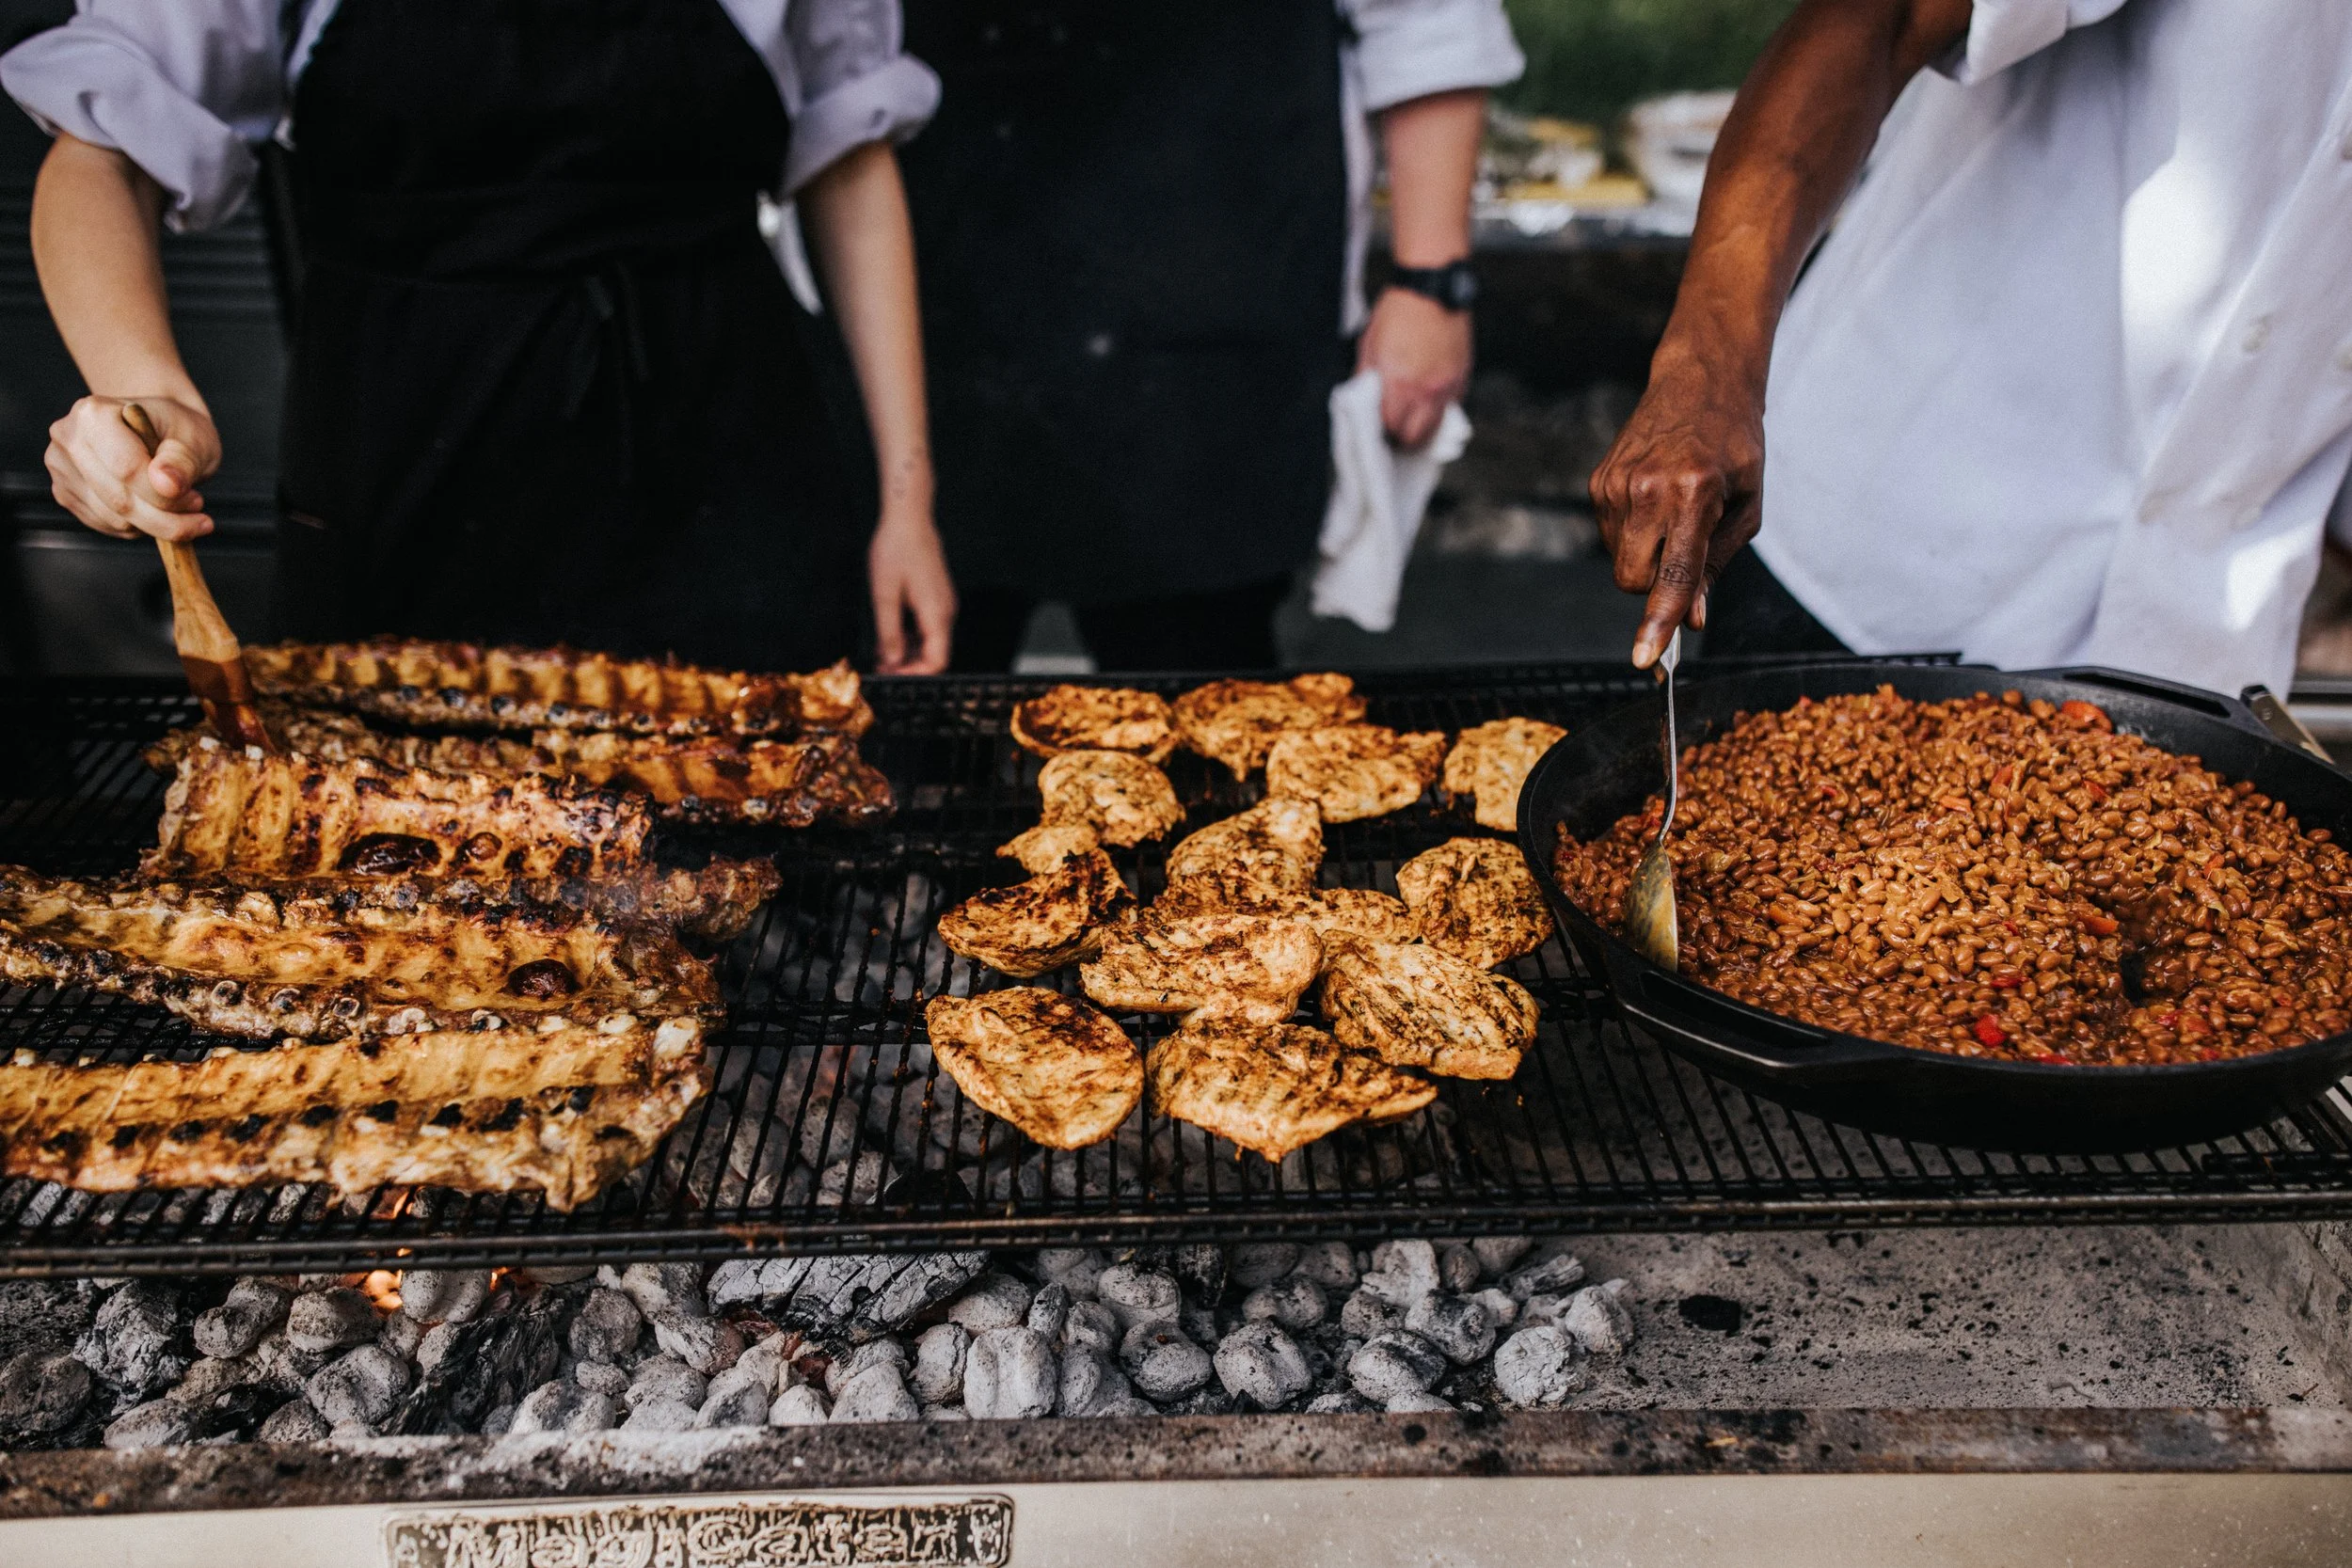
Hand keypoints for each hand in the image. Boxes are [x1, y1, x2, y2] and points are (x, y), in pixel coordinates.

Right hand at [44, 394, 218, 542]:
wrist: (158, 428)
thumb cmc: (176, 429)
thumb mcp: (193, 437)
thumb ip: (181, 461)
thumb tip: (167, 486)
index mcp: (94, 413)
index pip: (127, 469)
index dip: (165, 496)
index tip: (198, 502)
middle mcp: (68, 438)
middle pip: (118, 499)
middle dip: (165, 517)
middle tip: (197, 514)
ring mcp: (62, 468)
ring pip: (113, 518)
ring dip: (154, 525)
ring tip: (179, 507)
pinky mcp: (66, 493)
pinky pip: (105, 525)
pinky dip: (137, 527)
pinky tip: (153, 509)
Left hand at [868, 509, 955, 673]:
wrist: (909, 520)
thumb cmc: (896, 551)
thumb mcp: (884, 594)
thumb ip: (889, 631)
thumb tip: (892, 660)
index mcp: (936, 614)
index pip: (937, 660)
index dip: (916, 673)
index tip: (892, 675)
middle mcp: (945, 612)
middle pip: (935, 653)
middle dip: (909, 665)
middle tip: (882, 667)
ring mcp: (943, 604)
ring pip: (931, 641)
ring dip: (908, 651)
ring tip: (881, 653)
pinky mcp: (937, 597)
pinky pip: (928, 626)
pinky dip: (911, 636)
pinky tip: (890, 634)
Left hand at [1358, 285, 1470, 448]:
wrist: (1432, 287)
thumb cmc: (1399, 311)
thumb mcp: (1369, 345)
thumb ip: (1366, 379)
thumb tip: (1363, 403)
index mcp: (1398, 381)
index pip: (1389, 427)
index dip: (1381, 432)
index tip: (1377, 429)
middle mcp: (1425, 388)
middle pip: (1415, 437)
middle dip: (1401, 438)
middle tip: (1393, 430)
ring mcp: (1447, 385)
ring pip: (1436, 428)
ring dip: (1422, 430)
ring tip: (1410, 421)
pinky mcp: (1462, 376)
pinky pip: (1451, 406)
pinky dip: (1438, 409)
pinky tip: (1427, 397)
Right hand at [1590, 357, 1765, 666]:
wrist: (1699, 382)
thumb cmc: (1734, 445)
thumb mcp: (1747, 505)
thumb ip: (1718, 565)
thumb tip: (1694, 617)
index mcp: (1696, 492)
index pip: (1674, 573)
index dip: (1659, 620)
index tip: (1643, 658)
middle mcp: (1649, 488)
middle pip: (1633, 579)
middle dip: (1654, 586)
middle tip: (1683, 553)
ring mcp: (1616, 484)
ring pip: (1620, 561)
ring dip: (1646, 554)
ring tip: (1673, 511)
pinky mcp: (1599, 481)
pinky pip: (1610, 536)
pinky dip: (1633, 533)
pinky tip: (1654, 499)